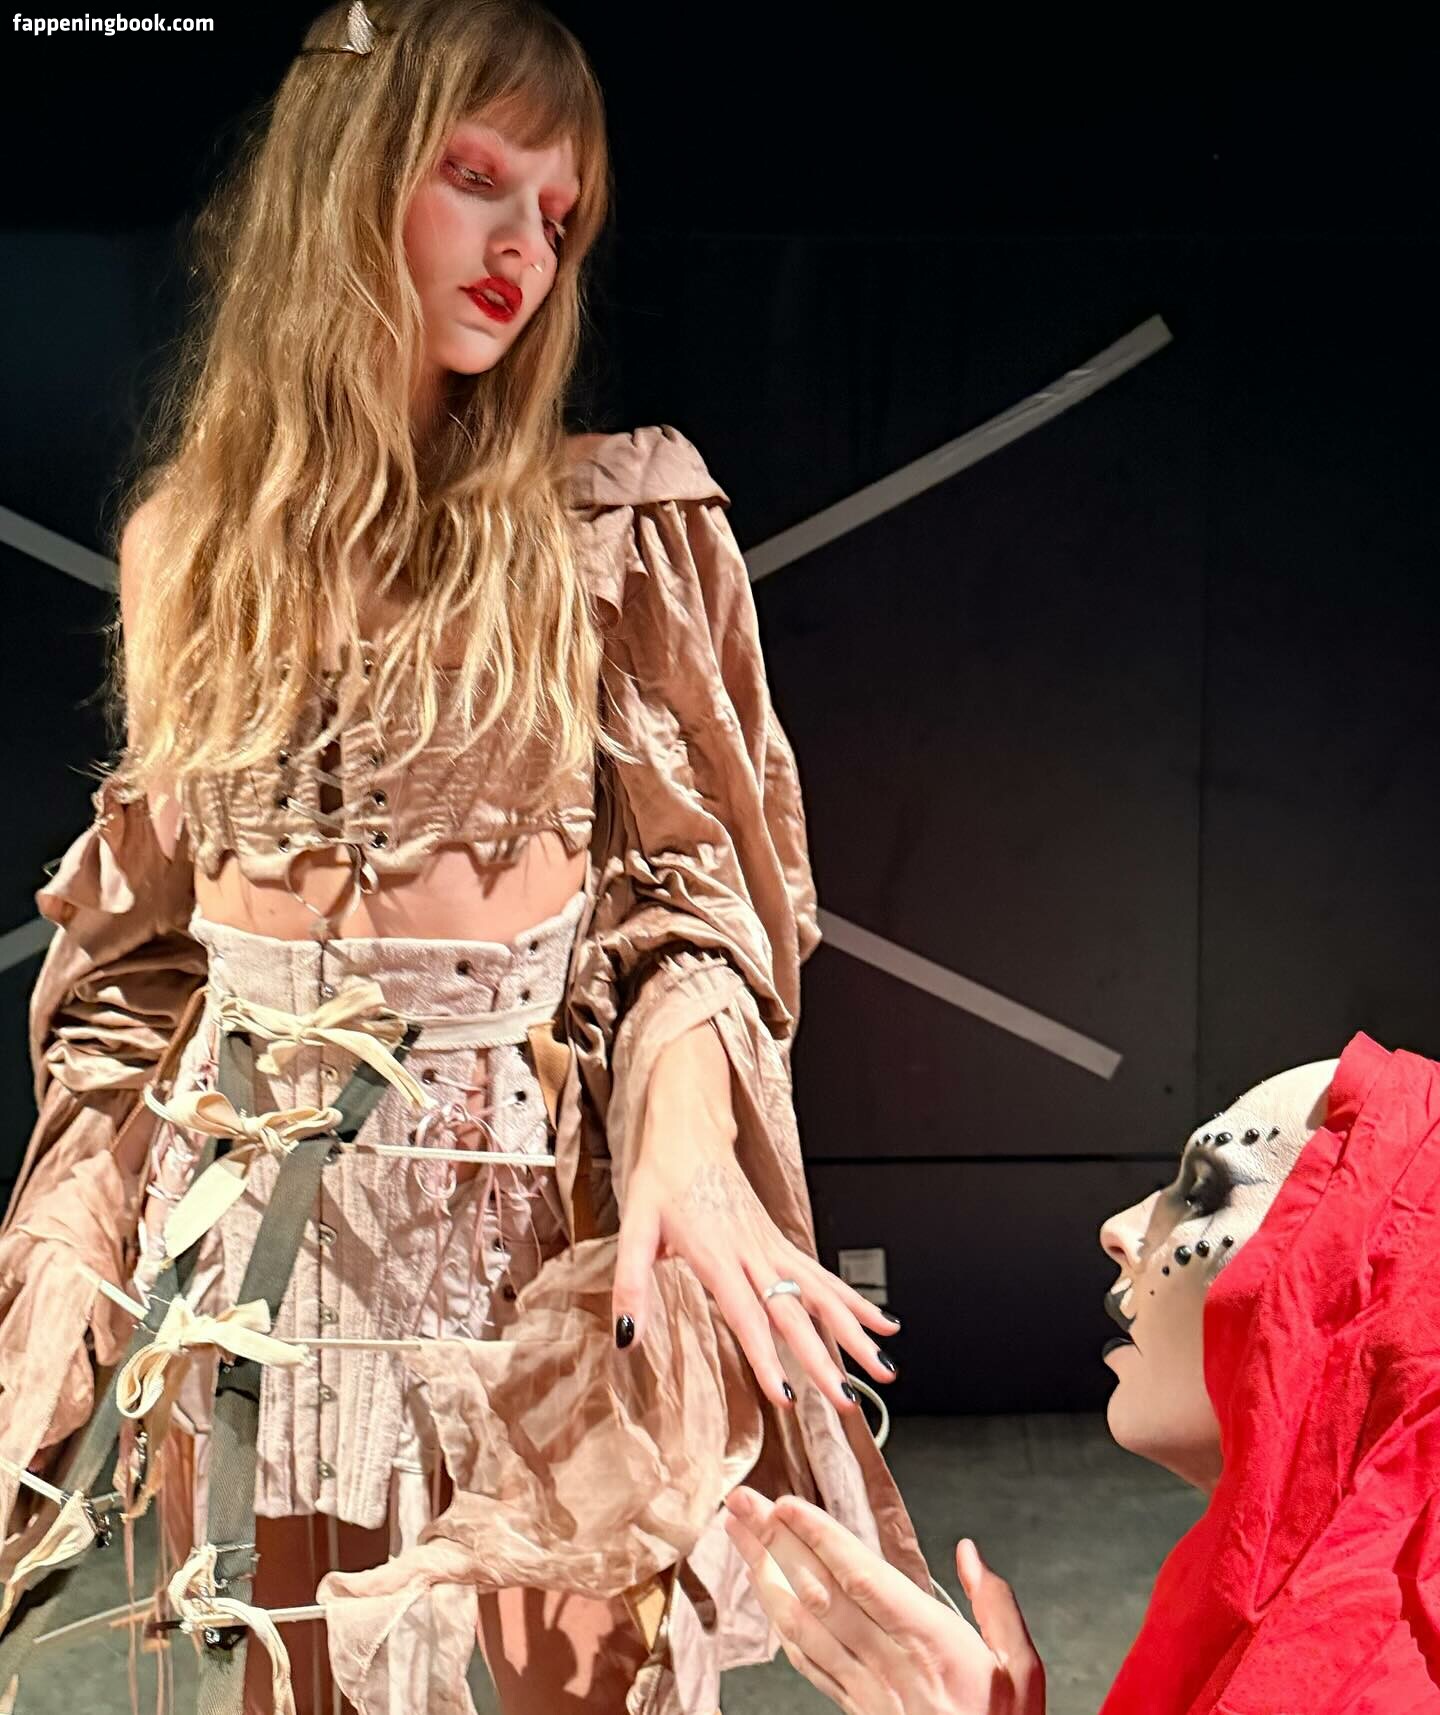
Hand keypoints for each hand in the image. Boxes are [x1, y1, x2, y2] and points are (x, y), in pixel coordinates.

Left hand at [611, 1021, 899, 1415]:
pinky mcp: (779, 1241)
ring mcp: (771, 1246)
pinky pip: (822, 1276)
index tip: (785, 1395)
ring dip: (854, 1333)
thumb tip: (626, 1337)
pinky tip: (881, 1323)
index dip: (767, 1357)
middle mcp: (752, 1252)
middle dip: (824, 1359)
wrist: (691, 1132)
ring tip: (883, 1368)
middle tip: (846, 1398)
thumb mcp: (633, 1228)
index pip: (746, 1315)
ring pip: (821, 1295)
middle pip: (794, 1313)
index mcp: (716, 1253)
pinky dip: (853, 1301)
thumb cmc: (661, 1178)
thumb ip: (631, 1285)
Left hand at [722, 1487, 1044, 1714]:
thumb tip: (970, 1554)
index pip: (861, 1579)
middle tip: (742, 1504)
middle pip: (818, 1593)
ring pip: (801, 1626)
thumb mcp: (1022, 1668)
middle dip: (775, 1543)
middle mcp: (887, 1663)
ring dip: (764, 1577)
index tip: (786, 1505)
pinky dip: (781, 1624)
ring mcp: (865, 1689)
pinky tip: (766, 1600)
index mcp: (928, 1641)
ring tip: (738, 1537)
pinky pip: (807, 1663)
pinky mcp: (855, 1708)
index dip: (819, 1539)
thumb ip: (996, 1604)